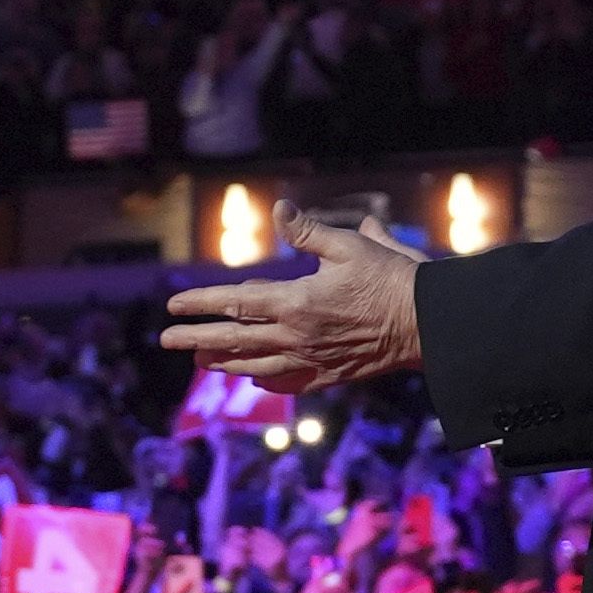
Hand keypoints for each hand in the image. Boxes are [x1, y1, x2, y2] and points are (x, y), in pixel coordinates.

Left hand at [161, 207, 425, 392]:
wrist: (426, 324)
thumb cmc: (391, 279)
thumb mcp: (350, 245)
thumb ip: (309, 232)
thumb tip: (280, 210)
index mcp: (296, 302)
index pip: (235, 303)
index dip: (201, 302)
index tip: (174, 304)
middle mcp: (296, 336)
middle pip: (234, 340)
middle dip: (196, 339)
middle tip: (166, 339)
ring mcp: (311, 361)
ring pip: (255, 365)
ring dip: (223, 362)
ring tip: (199, 360)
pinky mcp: (329, 376)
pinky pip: (288, 382)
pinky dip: (265, 379)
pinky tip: (253, 377)